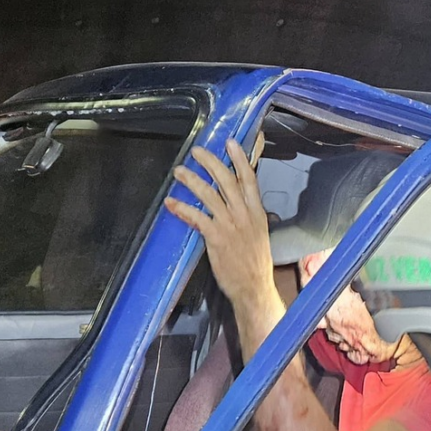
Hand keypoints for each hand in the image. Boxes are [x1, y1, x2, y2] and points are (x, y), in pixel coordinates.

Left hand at [164, 138, 283, 329]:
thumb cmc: (254, 263)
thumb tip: (238, 203)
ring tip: (179, 172)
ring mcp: (230, 225)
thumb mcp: (259, 233)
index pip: (249, 179)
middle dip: (211, 162)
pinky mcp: (216, 238)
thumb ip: (248, 216)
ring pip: (209, 194)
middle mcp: (245, 214)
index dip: (240, 159)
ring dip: (192, 180)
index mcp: (257, 212)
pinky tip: (171, 203)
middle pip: (227, 180)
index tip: (231, 143)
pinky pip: (197, 217)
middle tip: (197, 151)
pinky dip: (182, 208)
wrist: (253, 287)